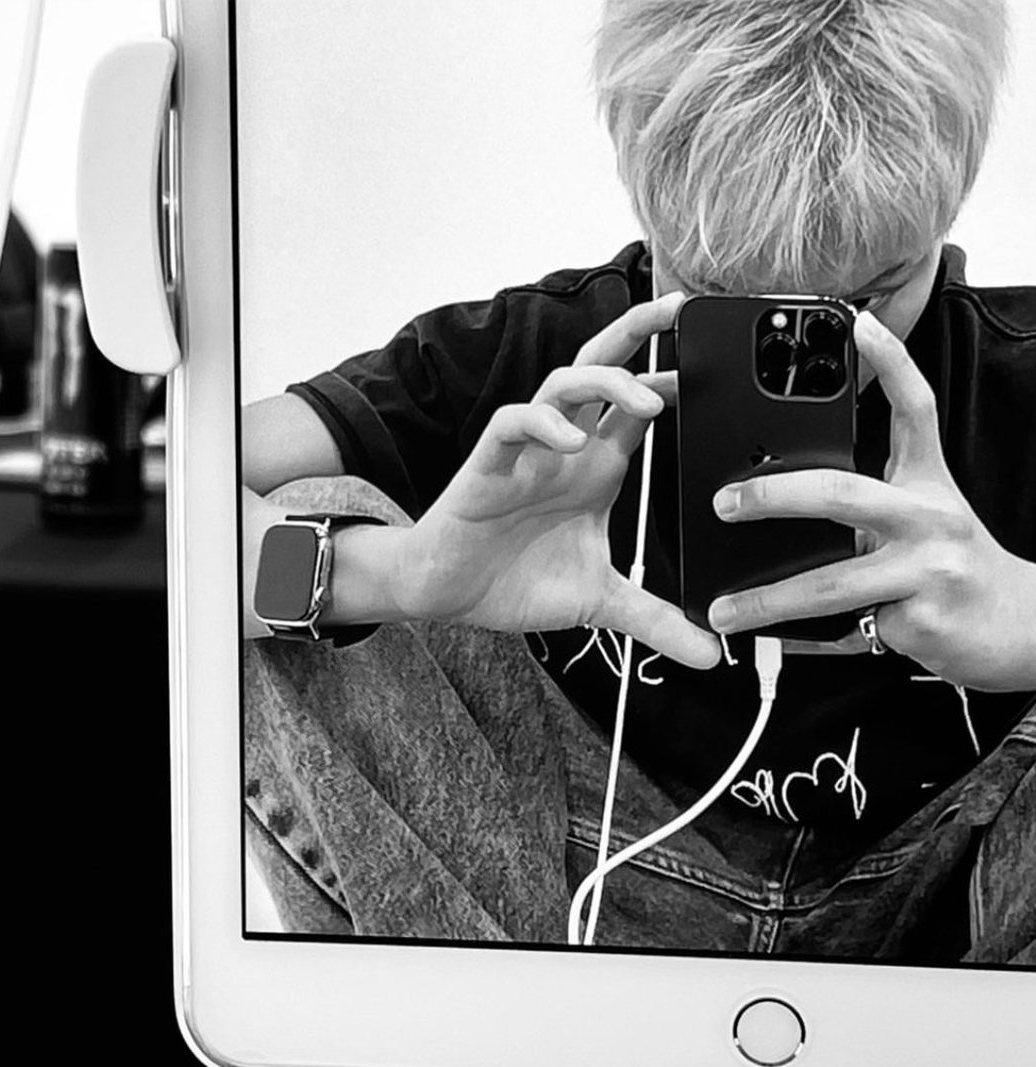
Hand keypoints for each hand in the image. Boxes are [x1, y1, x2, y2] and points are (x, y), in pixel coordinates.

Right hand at [392, 292, 720, 669]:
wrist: (448, 594)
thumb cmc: (514, 580)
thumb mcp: (601, 602)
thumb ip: (656, 621)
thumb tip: (710, 655)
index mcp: (596, 469)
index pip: (640, 406)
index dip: (676, 380)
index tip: (719, 370)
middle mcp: (566, 450)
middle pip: (602, 366)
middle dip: (638, 331)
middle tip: (681, 310)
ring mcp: (527, 452)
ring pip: (564, 383)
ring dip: (605, 380)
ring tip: (647, 399)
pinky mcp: (489, 465)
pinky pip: (512, 423)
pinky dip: (541, 424)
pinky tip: (568, 441)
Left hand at [707, 311, 1035, 691]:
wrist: (1021, 627)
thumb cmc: (953, 567)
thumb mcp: (923, 520)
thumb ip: (866, 508)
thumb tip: (782, 506)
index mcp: (925, 483)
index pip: (915, 410)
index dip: (892, 363)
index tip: (858, 325)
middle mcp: (929, 517)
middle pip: (841, 493)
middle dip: (771, 496)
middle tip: (722, 504)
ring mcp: (927, 569)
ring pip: (828, 581)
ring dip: (765, 600)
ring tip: (722, 610)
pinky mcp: (921, 619)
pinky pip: (843, 631)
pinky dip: (801, 640)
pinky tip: (769, 644)